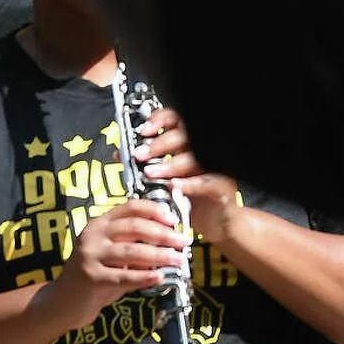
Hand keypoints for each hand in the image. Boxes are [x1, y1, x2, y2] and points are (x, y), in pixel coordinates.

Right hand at [38, 200, 186, 331]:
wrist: (62, 303)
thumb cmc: (95, 275)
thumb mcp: (111, 253)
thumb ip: (133, 244)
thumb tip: (170, 238)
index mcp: (99, 224)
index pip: (129, 208)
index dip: (154, 210)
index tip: (174, 219)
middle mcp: (92, 236)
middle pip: (134, 228)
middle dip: (163, 234)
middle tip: (184, 241)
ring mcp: (89, 256)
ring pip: (131, 252)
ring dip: (159, 255)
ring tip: (178, 260)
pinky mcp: (91, 278)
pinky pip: (123, 276)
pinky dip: (144, 277)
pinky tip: (160, 277)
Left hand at [134, 106, 241, 243]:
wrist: (217, 223)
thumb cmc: (192, 200)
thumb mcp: (165, 180)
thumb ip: (147, 165)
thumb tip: (121, 154)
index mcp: (190, 147)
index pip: (177, 122)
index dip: (161, 120)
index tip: (144, 131)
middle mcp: (204, 154)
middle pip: (185, 137)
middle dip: (159, 144)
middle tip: (141, 154)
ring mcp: (216, 169)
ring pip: (195, 158)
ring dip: (170, 164)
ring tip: (152, 173)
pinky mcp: (223, 188)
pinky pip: (208, 182)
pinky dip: (190, 184)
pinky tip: (174, 186)